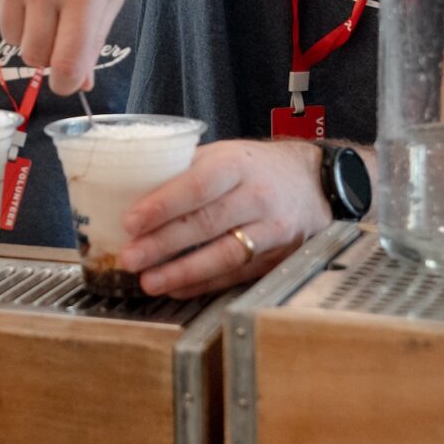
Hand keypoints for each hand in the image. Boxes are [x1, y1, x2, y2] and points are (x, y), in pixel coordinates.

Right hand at [0, 0, 126, 94]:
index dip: (67, 83)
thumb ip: (96, 38)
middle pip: (35, 57)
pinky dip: (15, 10)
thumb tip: (82, 84)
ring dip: (31, 31)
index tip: (68, 80)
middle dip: (49, 54)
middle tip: (62, 27)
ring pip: (14, 40)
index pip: (67, 65)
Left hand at [117, 140, 332, 298]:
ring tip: (149, 282)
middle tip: (130, 258)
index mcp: (237, 164)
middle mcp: (258, 196)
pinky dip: (203, 284)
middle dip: (163, 244)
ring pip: (224, 254)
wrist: (314, 182)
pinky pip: (236, 274)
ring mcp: (272, 230)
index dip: (164, 205)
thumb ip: (185, 172)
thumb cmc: (255, 168)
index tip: (131, 222)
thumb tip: (131, 192)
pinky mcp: (278, 257)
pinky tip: (176, 288)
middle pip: (206, 223)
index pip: (198, 185)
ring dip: (182, 271)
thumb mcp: (224, 155)